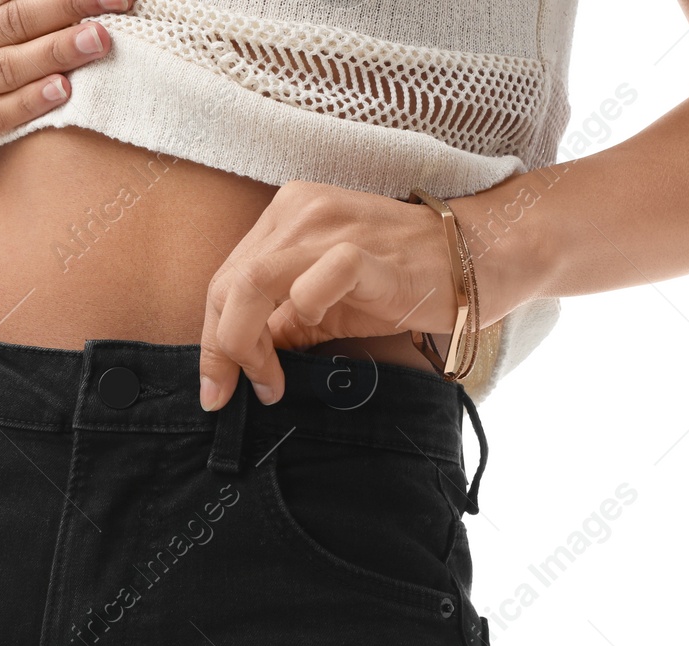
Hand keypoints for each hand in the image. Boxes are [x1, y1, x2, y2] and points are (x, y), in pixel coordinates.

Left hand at [198, 181, 465, 410]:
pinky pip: (312, 284)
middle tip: (240, 392)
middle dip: (222, 350)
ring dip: (246, 343)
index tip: (218, 387)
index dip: (211, 340)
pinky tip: (312, 339)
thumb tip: (240, 363)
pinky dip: (300, 316)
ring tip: (269, 381)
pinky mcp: (364, 250)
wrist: (477, 257)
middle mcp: (300, 211)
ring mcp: (331, 227)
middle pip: (228, 284)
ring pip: (253, 283)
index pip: (225, 279)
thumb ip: (280, 324)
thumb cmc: (401, 279)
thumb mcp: (326, 302)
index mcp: (285, 215)